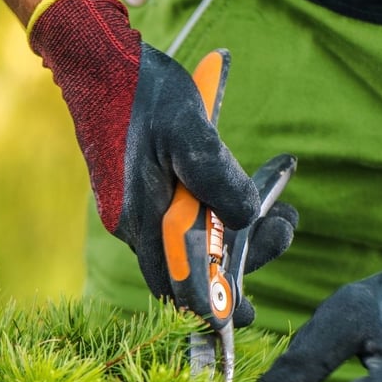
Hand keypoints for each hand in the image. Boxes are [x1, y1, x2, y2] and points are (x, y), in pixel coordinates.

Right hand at [29, 0, 270, 305]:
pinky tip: (245, 196)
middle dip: (242, 259)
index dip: (212, 306)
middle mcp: (135, 225)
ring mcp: (136, 213)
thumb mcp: (188, 129)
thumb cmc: (141, 93)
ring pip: (190, 246)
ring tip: (280, 211)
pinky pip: (182, 225)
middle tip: (284, 226)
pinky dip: (217, 219)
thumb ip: (215, 175)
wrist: (98, 65)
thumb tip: (246, 217)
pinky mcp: (141, 198)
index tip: (244, 316)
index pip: (178, 285)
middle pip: (191, 269)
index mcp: (142, 218)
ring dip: (237, 237)